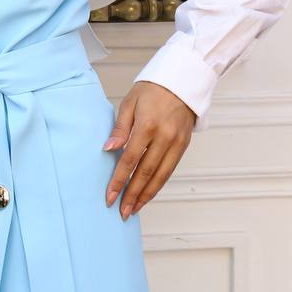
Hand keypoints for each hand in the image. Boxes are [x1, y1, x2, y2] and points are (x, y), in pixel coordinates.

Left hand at [102, 81, 195, 218]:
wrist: (182, 80)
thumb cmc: (151, 90)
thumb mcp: (129, 103)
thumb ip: (120, 128)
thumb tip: (108, 149)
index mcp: (148, 125)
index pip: (130, 159)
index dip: (119, 180)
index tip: (109, 196)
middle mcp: (164, 137)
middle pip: (146, 172)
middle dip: (132, 194)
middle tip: (121, 211)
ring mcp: (176, 142)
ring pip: (161, 176)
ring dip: (146, 195)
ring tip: (134, 209)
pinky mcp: (183, 145)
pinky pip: (170, 170)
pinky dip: (158, 184)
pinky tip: (148, 193)